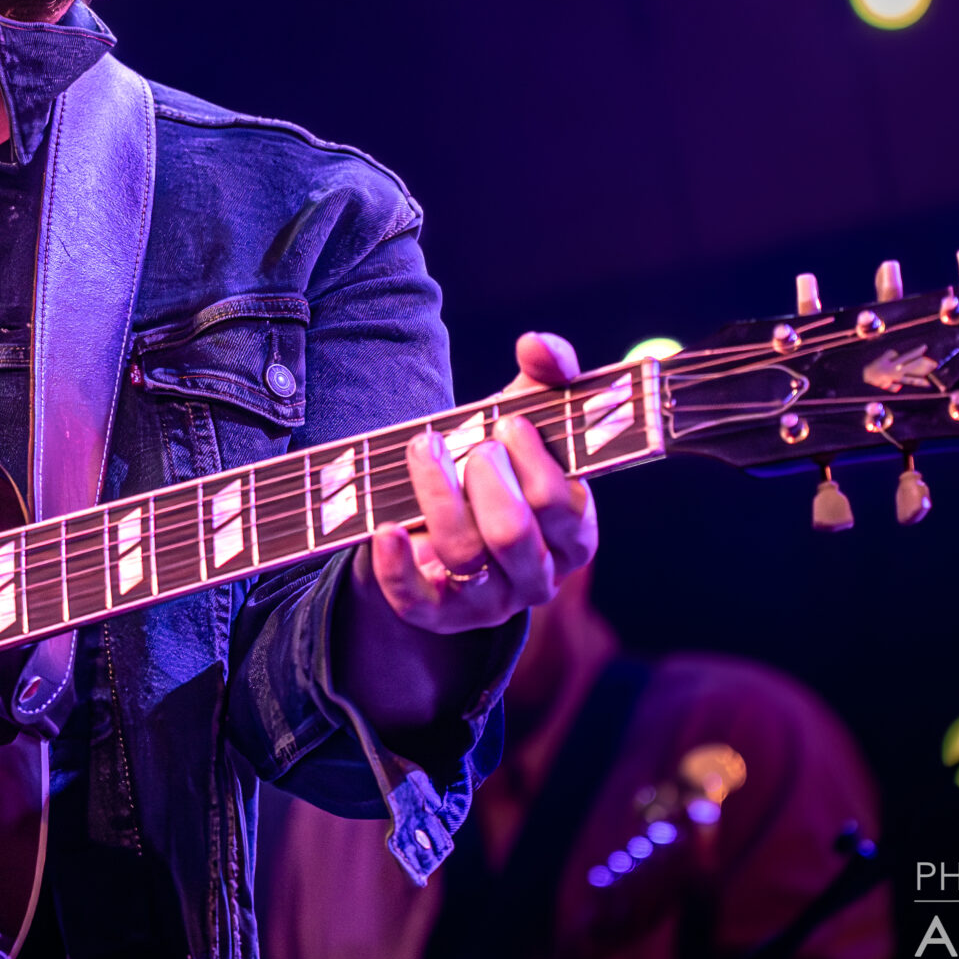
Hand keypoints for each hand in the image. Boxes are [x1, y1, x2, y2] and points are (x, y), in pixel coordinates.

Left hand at [354, 331, 599, 633]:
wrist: (440, 522)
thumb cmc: (494, 465)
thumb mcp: (521, 419)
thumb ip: (544, 377)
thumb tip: (541, 344)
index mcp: (573, 532)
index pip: (563, 505)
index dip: (535, 462)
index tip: (506, 423)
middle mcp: (538, 574)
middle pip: (514, 533)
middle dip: (485, 479)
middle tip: (468, 443)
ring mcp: (489, 600)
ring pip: (465, 556)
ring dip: (437, 494)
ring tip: (422, 447)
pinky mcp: (439, 615)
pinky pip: (419, 602)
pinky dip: (398, 567)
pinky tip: (386, 528)